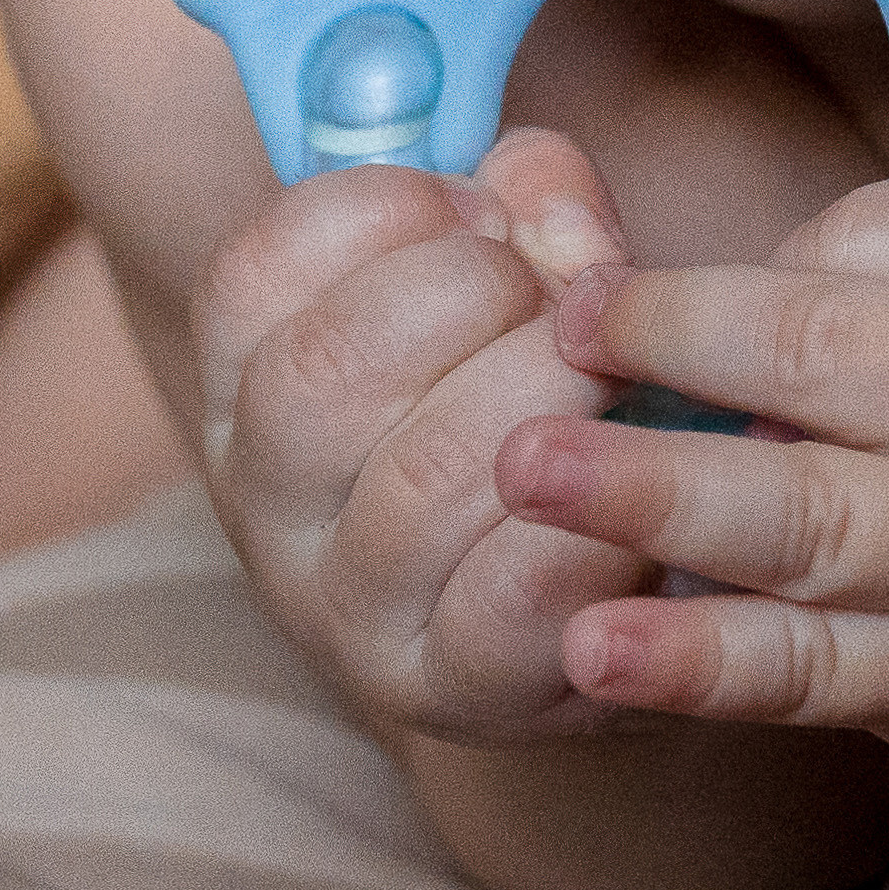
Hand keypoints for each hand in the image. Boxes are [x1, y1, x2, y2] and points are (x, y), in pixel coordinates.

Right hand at [190, 128, 655, 738]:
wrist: (597, 601)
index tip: (485, 212)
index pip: (255, 275)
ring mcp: (344, 608)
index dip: (388, 210)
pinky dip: (595, 521)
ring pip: (423, 480)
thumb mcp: (522, 275)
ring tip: (620, 384)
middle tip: (567, 304)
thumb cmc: (539, 402)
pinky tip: (637, 495)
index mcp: (251, 376)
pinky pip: (514, 594)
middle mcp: (265, 499)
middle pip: (323, 371)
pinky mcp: (452, 688)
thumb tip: (552, 216)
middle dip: (478, 298)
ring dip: (553, 399)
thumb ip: (537, 200)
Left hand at [493, 178, 888, 751]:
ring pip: (822, 597)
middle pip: (822, 466)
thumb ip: (888, 255)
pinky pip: (828, 690)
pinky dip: (717, 679)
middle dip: (661, 468)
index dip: (692, 314)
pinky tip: (608, 664)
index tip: (573, 306)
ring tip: (555, 588)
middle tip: (520, 451)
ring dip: (677, 595)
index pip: (840, 320)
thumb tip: (714, 305)